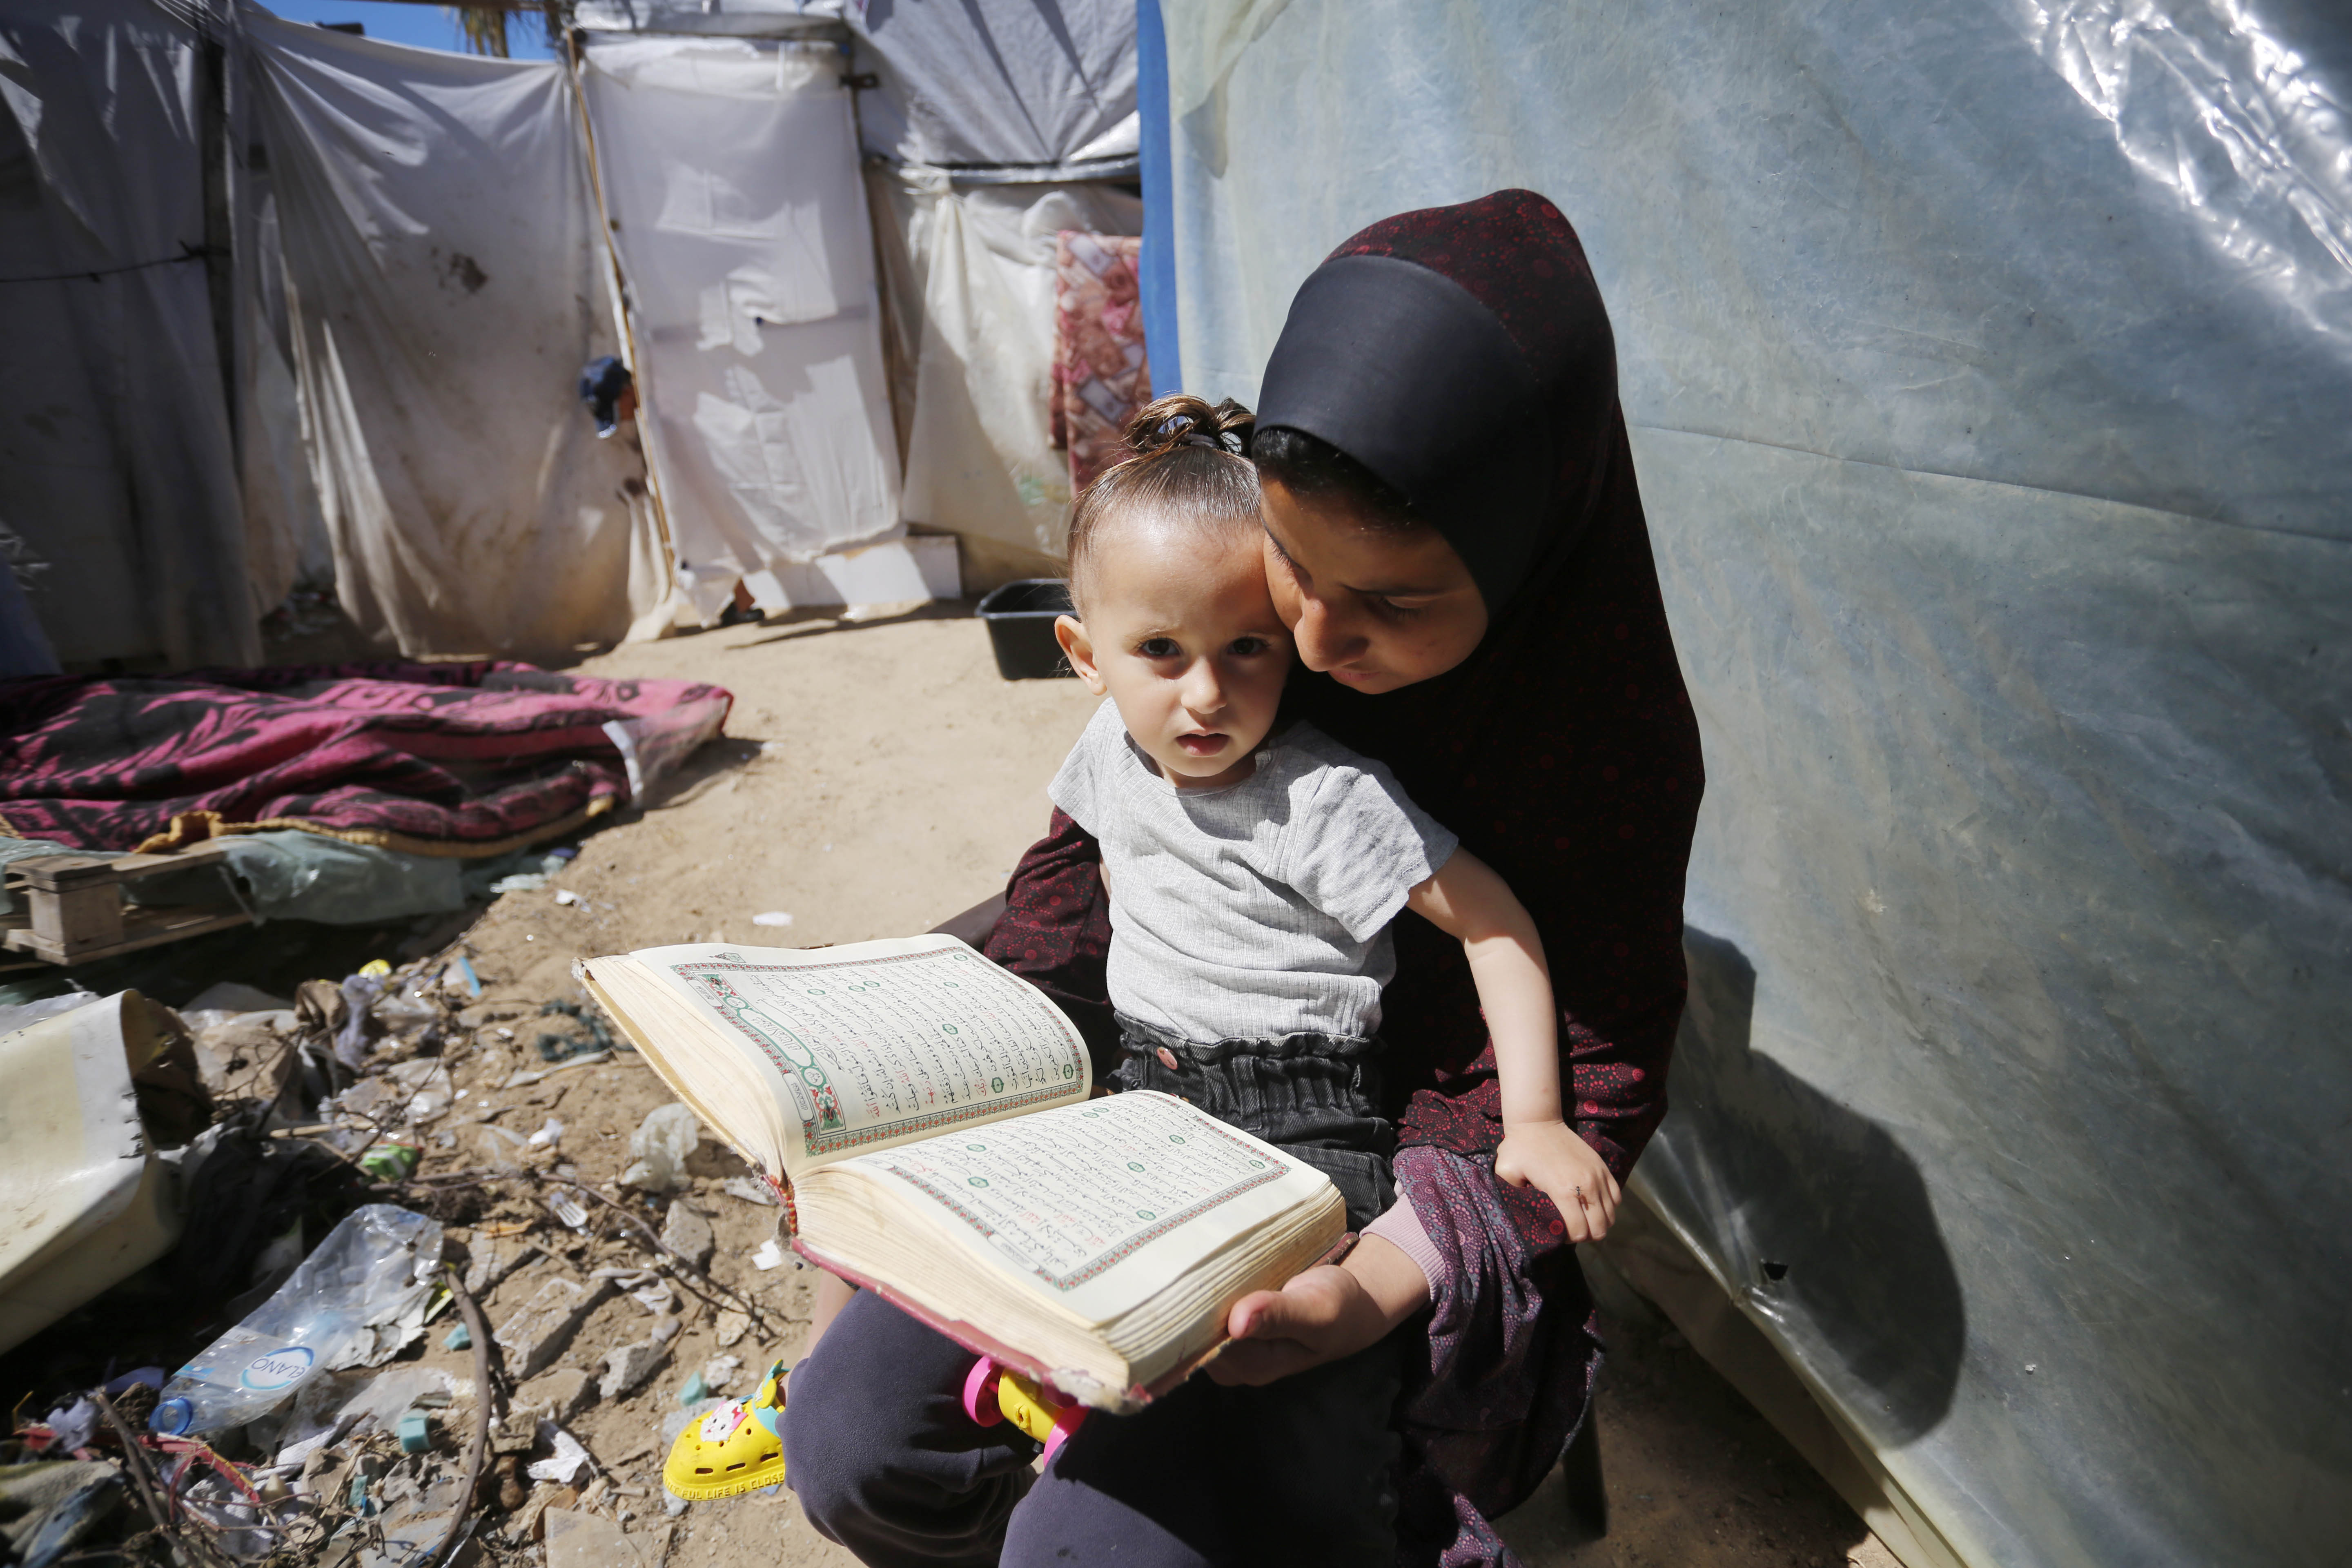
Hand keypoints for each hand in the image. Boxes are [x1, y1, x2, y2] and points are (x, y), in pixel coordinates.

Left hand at [1206, 1235, 1428, 1386]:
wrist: (1354, 1304)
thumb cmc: (1338, 1308)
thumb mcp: (1316, 1311)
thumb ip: (1278, 1316)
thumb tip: (1236, 1323)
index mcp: (1255, 1367)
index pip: (1205, 1347)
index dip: (1192, 1319)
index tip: (1185, 1285)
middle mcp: (1239, 1362)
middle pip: (1194, 1337)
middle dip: (1186, 1306)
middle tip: (1181, 1265)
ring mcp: (1236, 1344)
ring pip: (1198, 1323)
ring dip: (1193, 1296)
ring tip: (1188, 1263)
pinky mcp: (1237, 1325)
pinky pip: (1209, 1311)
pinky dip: (1205, 1291)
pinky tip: (1203, 1269)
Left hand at [1495, 1120, 1621, 1241]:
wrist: (1538, 1122)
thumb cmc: (1520, 1149)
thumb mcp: (1507, 1174)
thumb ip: (1515, 1199)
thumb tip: (1526, 1219)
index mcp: (1563, 1191)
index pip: (1579, 1232)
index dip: (1568, 1239)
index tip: (1557, 1234)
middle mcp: (1586, 1185)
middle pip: (1599, 1229)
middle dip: (1586, 1235)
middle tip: (1570, 1229)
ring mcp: (1598, 1176)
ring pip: (1611, 1216)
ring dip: (1597, 1222)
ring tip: (1581, 1218)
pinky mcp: (1603, 1168)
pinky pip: (1616, 1198)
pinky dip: (1607, 1207)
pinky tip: (1591, 1205)